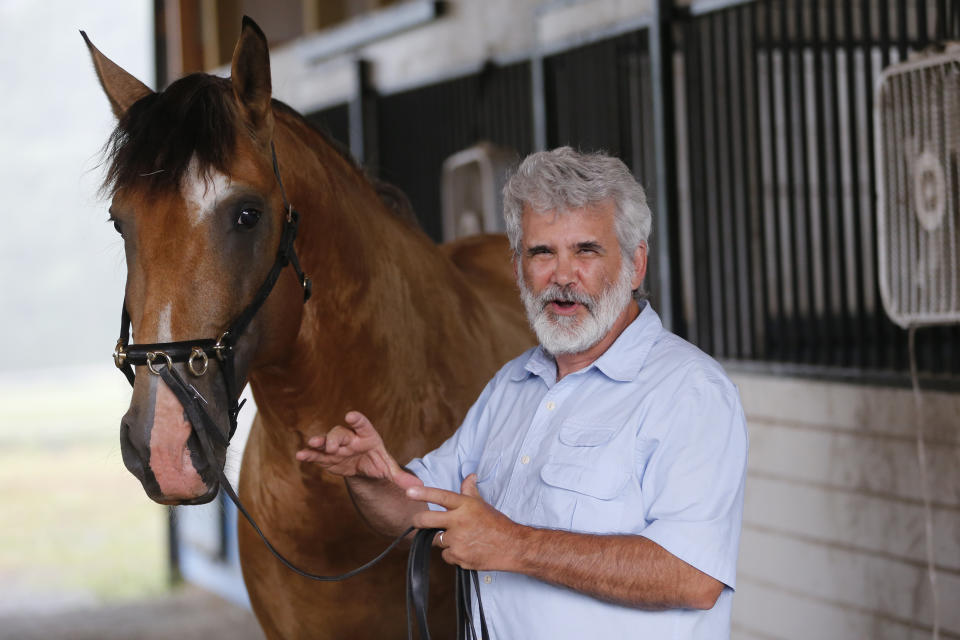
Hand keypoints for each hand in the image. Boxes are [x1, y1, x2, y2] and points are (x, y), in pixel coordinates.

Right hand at [296, 411, 421, 489]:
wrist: (364, 467)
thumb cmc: (377, 461)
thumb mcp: (388, 468)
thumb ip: (399, 476)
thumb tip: (415, 487)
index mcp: (367, 436)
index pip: (363, 425)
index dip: (357, 420)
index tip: (351, 415)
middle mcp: (350, 438)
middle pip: (340, 433)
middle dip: (335, 438)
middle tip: (331, 446)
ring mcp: (336, 446)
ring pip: (326, 441)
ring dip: (318, 442)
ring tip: (311, 444)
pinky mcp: (327, 457)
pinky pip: (317, 454)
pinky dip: (309, 454)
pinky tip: (300, 455)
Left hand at [407, 474, 522, 570]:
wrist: (512, 546)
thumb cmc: (497, 524)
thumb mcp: (482, 504)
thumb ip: (470, 491)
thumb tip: (469, 476)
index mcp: (465, 506)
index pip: (440, 496)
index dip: (423, 494)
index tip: (409, 492)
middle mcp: (459, 522)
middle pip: (426, 521)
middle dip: (418, 522)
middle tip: (418, 522)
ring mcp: (458, 541)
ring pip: (437, 540)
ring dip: (445, 540)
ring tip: (462, 539)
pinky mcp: (459, 557)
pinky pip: (446, 556)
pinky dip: (453, 554)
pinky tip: (466, 550)